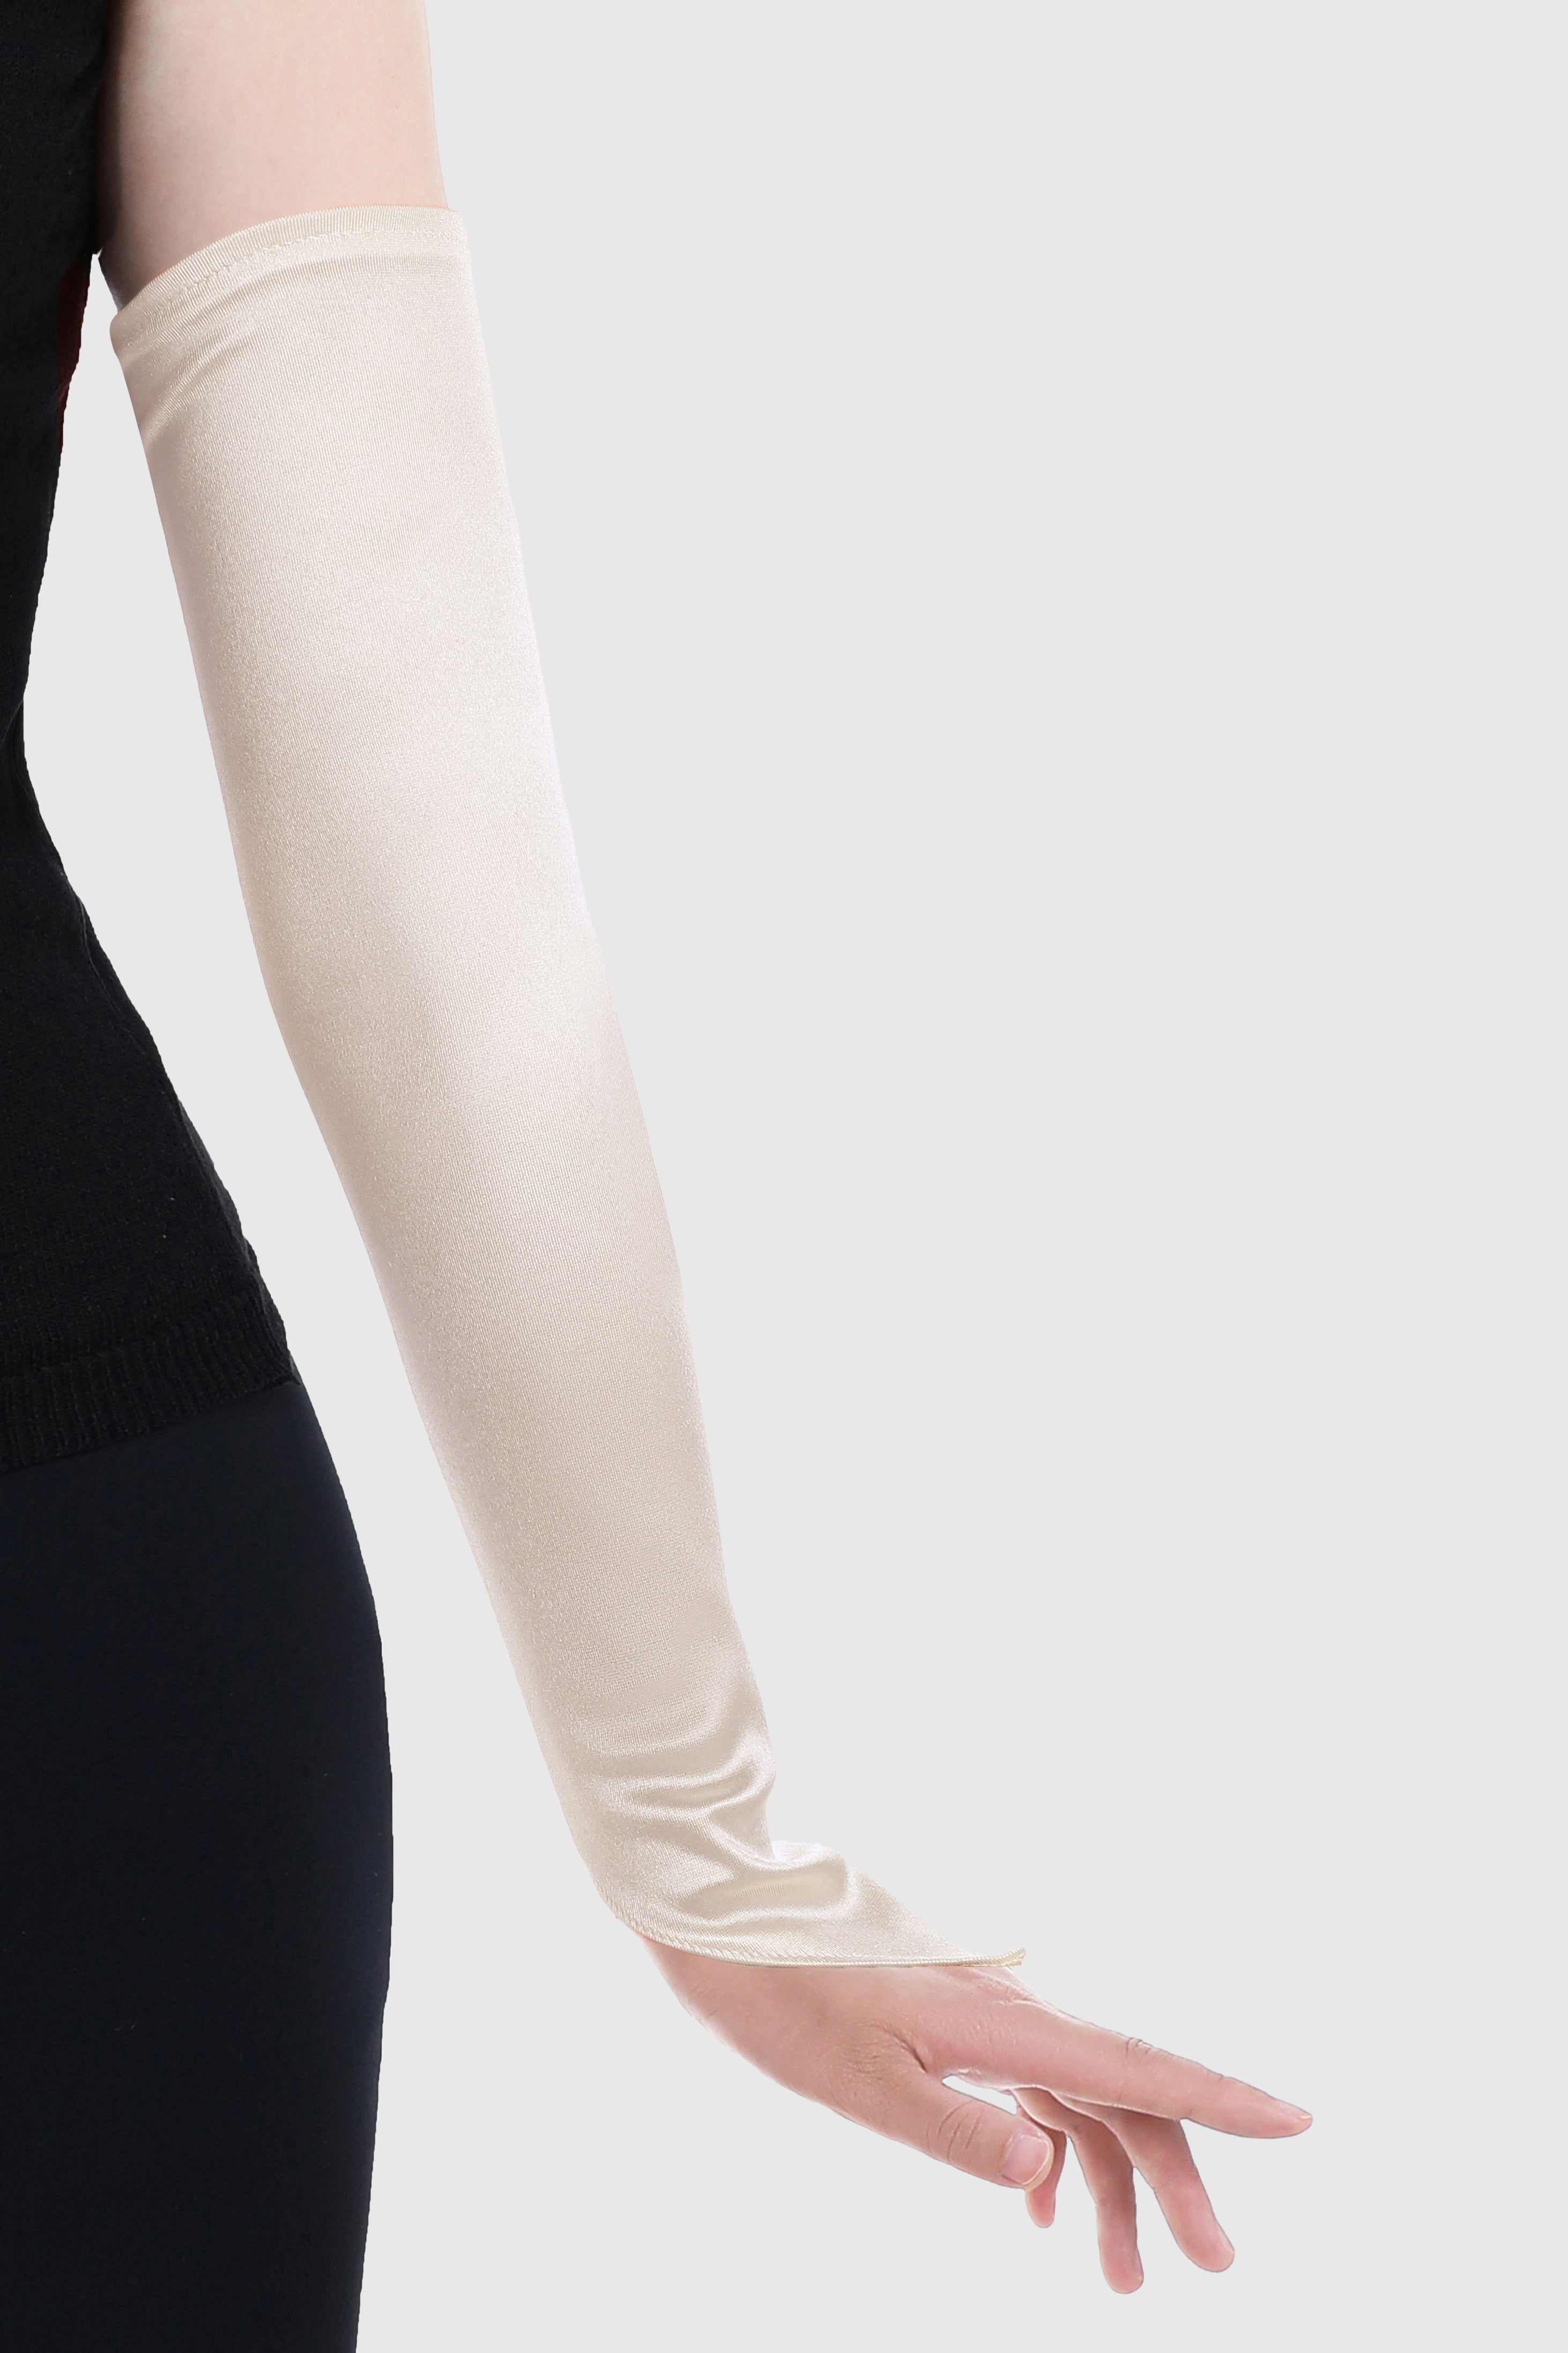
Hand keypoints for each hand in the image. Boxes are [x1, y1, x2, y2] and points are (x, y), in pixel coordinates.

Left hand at [643, 1944, 1309, 2292]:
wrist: (731, 1920)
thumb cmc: (786, 1997)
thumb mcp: (858, 2081)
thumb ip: (953, 2130)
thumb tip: (1044, 2171)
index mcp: (1006, 2025)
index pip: (1136, 2068)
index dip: (1222, 2098)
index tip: (1298, 2122)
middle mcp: (1017, 2014)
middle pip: (1124, 2097)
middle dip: (1177, 2180)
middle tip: (1213, 2266)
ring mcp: (992, 2017)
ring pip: (1081, 2100)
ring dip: (1112, 2184)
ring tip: (1124, 2282)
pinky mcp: (962, 2025)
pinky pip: (1034, 2090)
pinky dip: (1054, 2152)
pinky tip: (1044, 2213)